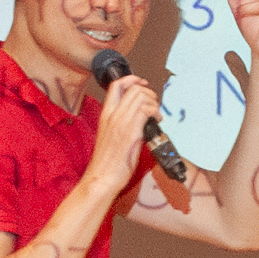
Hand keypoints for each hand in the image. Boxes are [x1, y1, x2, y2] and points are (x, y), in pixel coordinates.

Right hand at [88, 68, 158, 193]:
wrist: (101, 178)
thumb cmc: (107, 163)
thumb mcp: (111, 137)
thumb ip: (123, 124)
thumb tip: (140, 119)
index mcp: (105, 115)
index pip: (116, 85)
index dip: (132, 79)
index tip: (142, 83)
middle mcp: (112, 116)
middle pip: (133, 88)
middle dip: (148, 92)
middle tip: (153, 104)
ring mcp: (121, 123)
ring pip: (141, 96)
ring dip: (153, 102)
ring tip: (156, 114)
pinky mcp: (130, 133)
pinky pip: (146, 111)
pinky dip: (155, 112)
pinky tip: (156, 121)